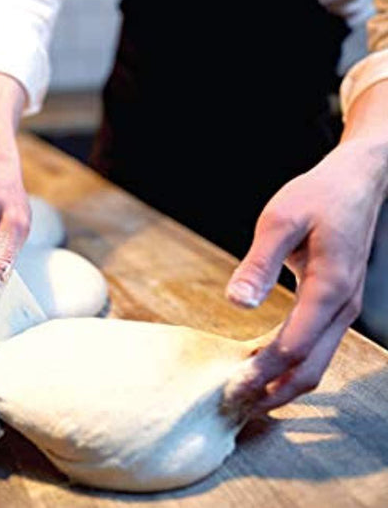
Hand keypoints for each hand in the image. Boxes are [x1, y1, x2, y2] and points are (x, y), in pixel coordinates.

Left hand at [225, 139, 387, 416]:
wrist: (358, 182)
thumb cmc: (318, 196)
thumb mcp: (279, 220)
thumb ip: (258, 264)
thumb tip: (238, 302)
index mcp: (329, 288)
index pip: (293, 346)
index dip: (262, 372)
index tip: (231, 388)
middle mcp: (342, 307)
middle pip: (310, 367)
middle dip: (272, 391)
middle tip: (234, 406)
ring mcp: (343, 309)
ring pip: (317, 363)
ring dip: (282, 384)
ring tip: (245, 397)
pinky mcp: (336, 305)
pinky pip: (316, 347)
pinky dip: (290, 366)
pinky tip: (262, 368)